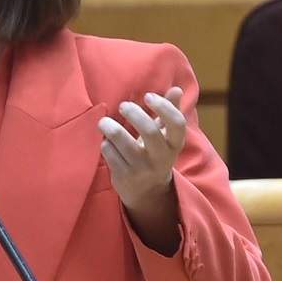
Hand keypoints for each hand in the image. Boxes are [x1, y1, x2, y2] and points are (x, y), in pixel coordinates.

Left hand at [99, 86, 186, 204]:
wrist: (147, 191)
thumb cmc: (155, 153)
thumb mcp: (165, 136)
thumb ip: (169, 112)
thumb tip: (176, 89)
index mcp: (174, 144)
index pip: (177, 123)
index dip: (164, 107)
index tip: (148, 96)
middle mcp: (161, 157)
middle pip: (150, 131)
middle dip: (134, 114)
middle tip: (122, 105)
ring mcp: (143, 169)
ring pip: (124, 143)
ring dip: (111, 128)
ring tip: (104, 122)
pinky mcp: (125, 177)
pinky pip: (110, 155)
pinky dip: (105, 145)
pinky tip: (106, 142)